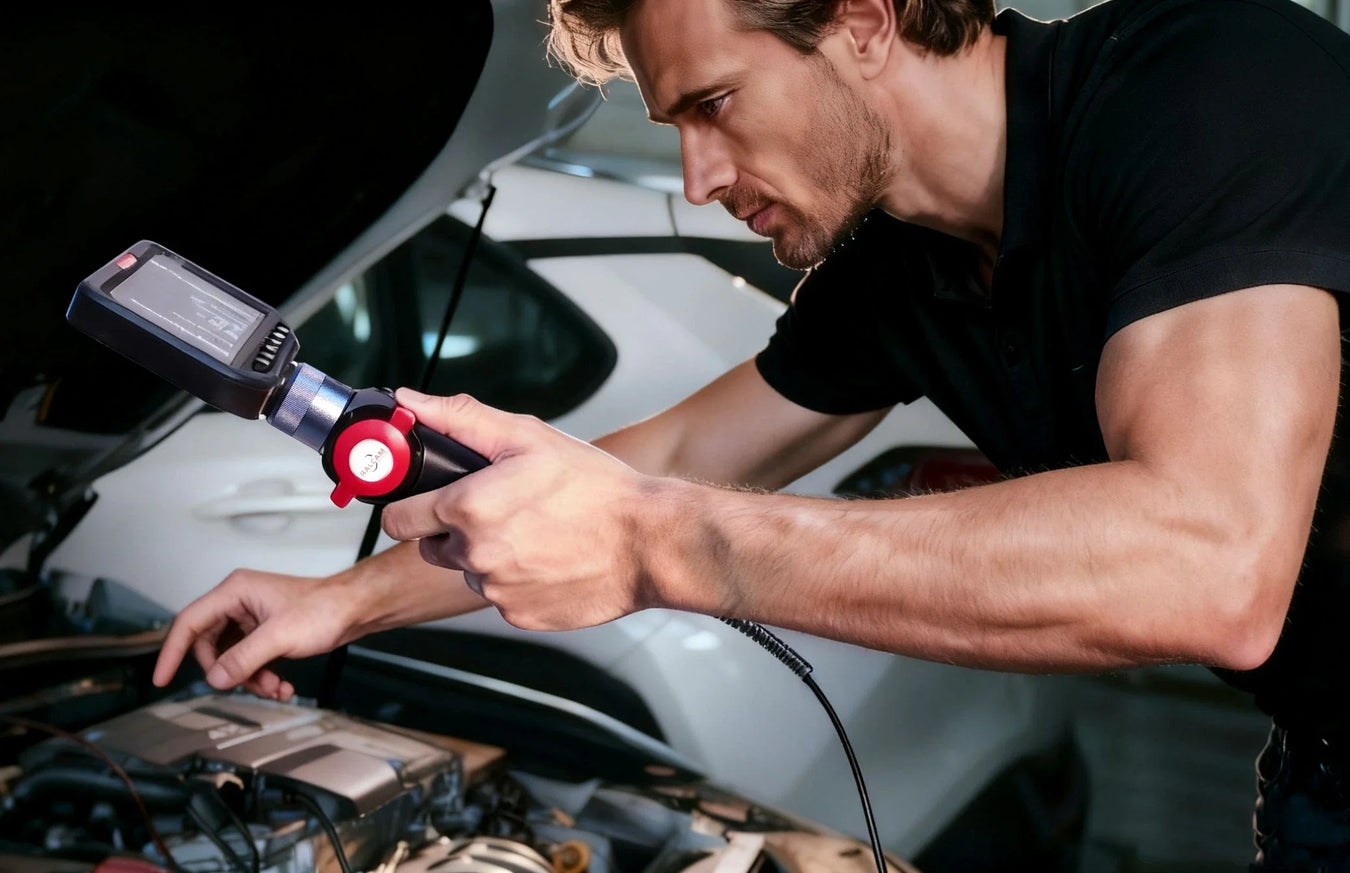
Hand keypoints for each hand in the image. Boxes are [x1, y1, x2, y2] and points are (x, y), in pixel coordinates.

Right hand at [151, 569, 356, 699]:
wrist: (356, 609)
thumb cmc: (324, 610)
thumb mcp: (279, 637)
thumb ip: (242, 659)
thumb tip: (214, 679)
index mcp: (235, 592)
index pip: (189, 622)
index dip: (172, 652)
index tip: (161, 680)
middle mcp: (239, 602)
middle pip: (210, 645)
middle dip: (227, 672)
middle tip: (245, 686)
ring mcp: (253, 617)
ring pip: (231, 657)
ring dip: (249, 678)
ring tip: (274, 688)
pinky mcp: (267, 631)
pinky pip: (250, 659)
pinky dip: (262, 676)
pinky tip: (281, 687)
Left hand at [382, 390, 655, 630]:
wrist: (650, 542)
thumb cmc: (597, 488)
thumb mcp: (528, 437)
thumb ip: (459, 419)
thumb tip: (408, 404)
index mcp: (468, 508)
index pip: (397, 519)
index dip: (409, 505)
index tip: (428, 499)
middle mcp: (475, 555)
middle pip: (432, 546)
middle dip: (454, 529)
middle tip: (500, 509)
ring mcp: (496, 590)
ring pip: (469, 571)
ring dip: (488, 554)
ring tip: (535, 531)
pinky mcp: (519, 615)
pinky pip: (501, 596)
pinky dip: (517, 580)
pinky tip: (548, 558)